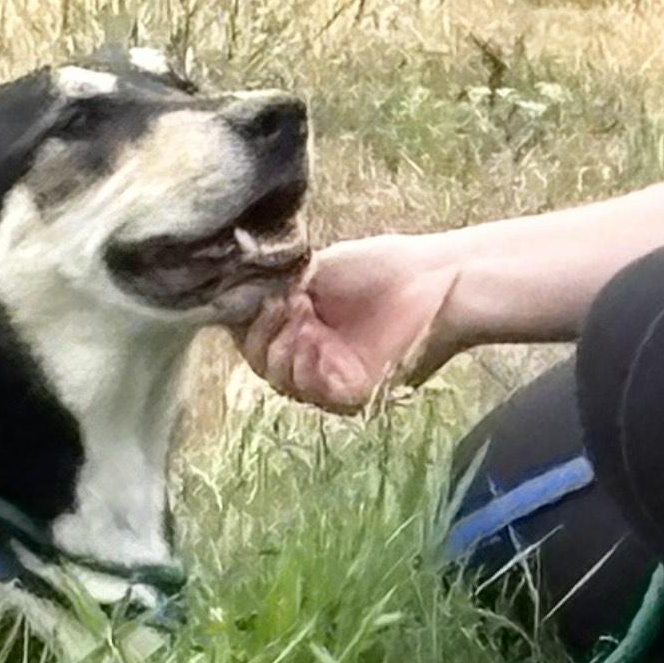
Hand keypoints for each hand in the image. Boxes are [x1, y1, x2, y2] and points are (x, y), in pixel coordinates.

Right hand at [237, 235, 463, 414]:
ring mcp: (331, 378)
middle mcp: (312, 354)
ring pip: (278, 377)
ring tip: (301, 314)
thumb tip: (231, 286)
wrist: (431, 281)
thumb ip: (274, 284)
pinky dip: (303, 363)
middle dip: (261, 329)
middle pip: (259, 359)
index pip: (253, 332)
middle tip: (283, 302)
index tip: (252, 291)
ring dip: (280, 344)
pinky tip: (311, 337)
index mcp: (301, 324)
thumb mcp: (313, 269)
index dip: (244, 315)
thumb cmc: (381, 267)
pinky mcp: (352, 395)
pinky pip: (309, 391)